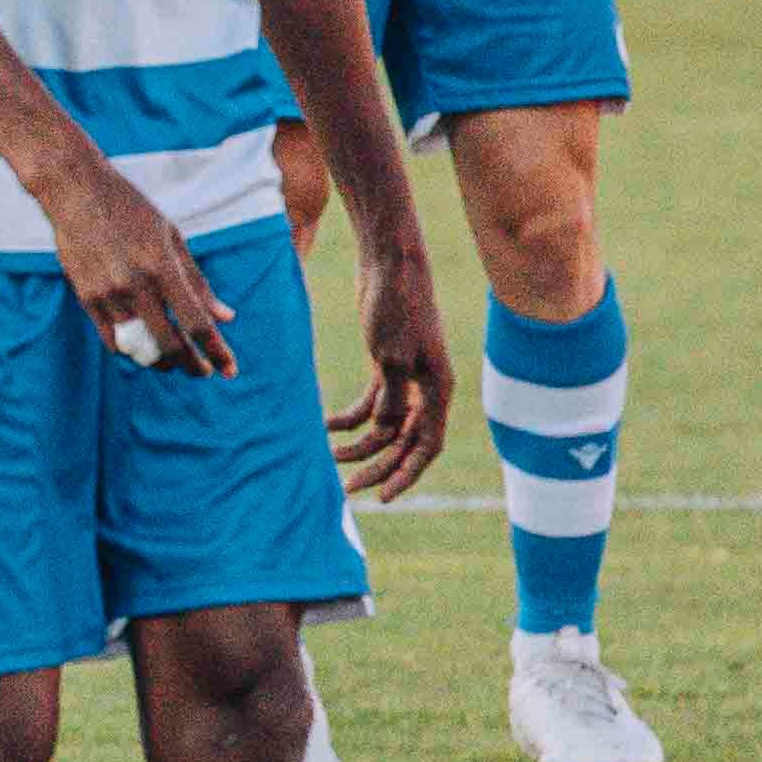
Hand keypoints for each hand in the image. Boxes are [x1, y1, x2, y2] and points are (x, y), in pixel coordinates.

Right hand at [35, 154, 236, 376]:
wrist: (76, 191)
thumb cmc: (131, 209)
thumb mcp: (172, 238)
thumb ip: (198, 281)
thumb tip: (225, 317)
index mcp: (163, 267)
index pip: (197, 322)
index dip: (217, 351)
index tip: (230, 370)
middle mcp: (136, 285)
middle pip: (170, 344)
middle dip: (191, 366)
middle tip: (202, 372)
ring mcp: (107, 293)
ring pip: (139, 348)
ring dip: (160, 361)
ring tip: (172, 361)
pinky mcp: (85, 297)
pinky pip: (111, 339)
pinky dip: (130, 350)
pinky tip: (142, 348)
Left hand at [329, 235, 456, 500]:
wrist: (389, 264)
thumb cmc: (396, 306)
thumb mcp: (390, 357)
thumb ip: (390, 399)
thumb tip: (384, 431)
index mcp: (437, 390)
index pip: (427, 446)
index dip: (407, 474)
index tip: (382, 496)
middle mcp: (426, 388)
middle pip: (403, 442)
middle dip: (376, 466)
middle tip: (346, 487)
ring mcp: (405, 377)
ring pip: (385, 426)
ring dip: (359, 444)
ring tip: (327, 454)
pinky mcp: (384, 365)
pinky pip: (370, 404)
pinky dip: (349, 418)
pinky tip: (324, 425)